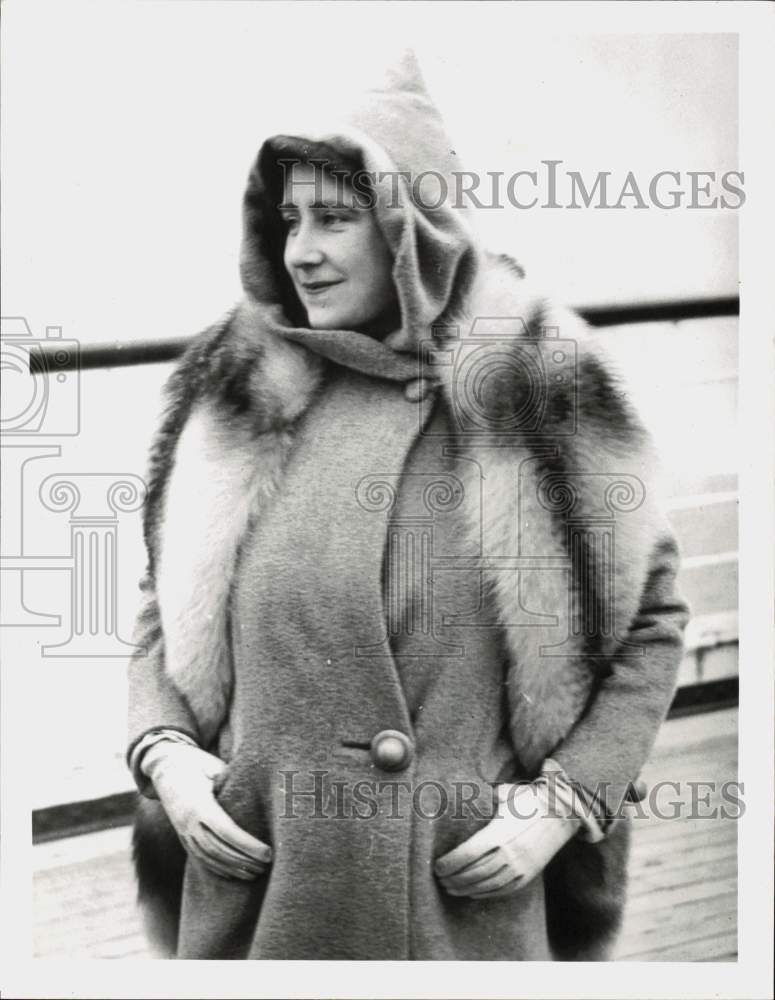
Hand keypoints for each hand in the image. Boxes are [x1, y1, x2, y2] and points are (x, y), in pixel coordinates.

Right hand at [143, 741, 271, 881]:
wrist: (165, 765)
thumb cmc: (197, 763)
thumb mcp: (214, 767)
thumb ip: (233, 781)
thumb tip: (262, 790)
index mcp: (199, 804)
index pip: (226, 831)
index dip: (247, 845)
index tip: (267, 852)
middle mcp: (188, 822)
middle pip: (219, 849)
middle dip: (244, 860)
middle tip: (267, 863)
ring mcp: (183, 831)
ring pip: (209, 857)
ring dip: (233, 868)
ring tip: (256, 873)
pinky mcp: (182, 836)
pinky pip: (200, 858)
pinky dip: (217, 868)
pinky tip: (234, 874)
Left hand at [434, 781, 580, 898]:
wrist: (562, 813)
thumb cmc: (530, 800)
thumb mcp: (506, 794)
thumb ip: (485, 796)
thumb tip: (464, 790)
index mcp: (501, 833)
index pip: (469, 853)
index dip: (451, 862)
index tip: (437, 866)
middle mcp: (510, 853)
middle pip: (475, 872)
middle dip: (454, 878)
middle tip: (439, 879)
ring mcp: (521, 867)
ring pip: (488, 884)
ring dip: (466, 889)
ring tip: (450, 888)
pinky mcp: (529, 875)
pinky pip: (504, 889)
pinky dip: (485, 893)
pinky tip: (472, 893)